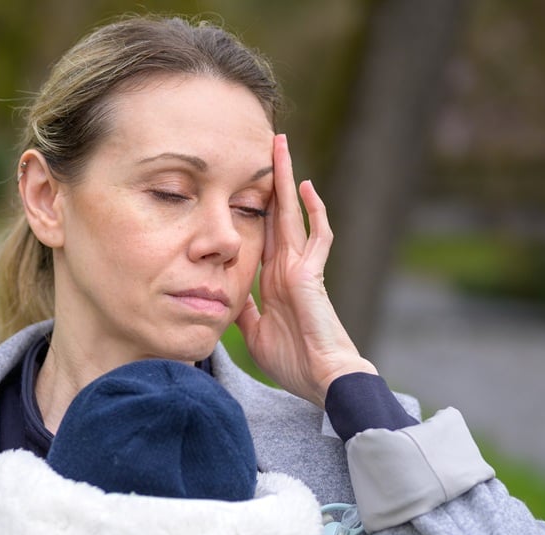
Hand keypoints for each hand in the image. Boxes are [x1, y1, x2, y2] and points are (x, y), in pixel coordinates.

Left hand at [235, 134, 376, 406]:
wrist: (320, 379)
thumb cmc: (292, 361)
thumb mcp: (253, 330)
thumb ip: (242, 308)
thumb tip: (224, 293)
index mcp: (272, 279)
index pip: (260, 233)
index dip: (252, 207)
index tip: (239, 182)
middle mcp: (287, 266)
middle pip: (275, 213)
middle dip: (269, 180)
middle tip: (263, 145)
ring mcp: (302, 267)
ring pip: (294, 214)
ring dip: (288, 180)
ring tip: (280, 147)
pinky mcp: (314, 274)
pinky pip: (318, 235)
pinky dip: (315, 211)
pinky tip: (305, 187)